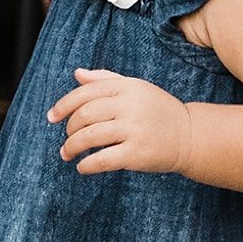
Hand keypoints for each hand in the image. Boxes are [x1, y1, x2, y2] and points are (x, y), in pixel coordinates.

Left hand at [47, 66, 191, 176]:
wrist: (190, 135)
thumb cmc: (158, 111)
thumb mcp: (136, 88)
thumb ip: (106, 80)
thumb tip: (78, 74)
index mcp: (127, 87)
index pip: (86, 92)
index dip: (64, 105)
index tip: (52, 117)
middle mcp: (130, 105)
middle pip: (84, 115)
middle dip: (69, 129)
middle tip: (66, 139)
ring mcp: (134, 129)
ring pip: (89, 137)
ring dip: (72, 147)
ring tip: (67, 154)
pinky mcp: (137, 153)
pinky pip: (102, 159)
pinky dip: (87, 165)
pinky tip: (82, 167)